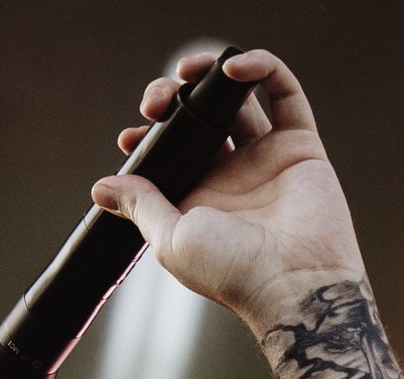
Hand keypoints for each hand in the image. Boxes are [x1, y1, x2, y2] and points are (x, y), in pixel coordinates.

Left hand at [90, 49, 369, 332]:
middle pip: (201, 118)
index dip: (149, 135)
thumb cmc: (232, 272)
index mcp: (199, 199)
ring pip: (239, 98)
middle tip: (156, 101)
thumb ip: (142, 206)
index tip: (131, 135)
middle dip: (174, 98)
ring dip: (213, 74)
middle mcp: (232, 176)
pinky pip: (285, 93)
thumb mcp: (172, 240)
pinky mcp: (301, 147)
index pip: (170, 153)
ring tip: (190, 70)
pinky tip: (233, 67)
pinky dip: (262, 68)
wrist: (294, 285)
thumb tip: (101, 187)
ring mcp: (267, 159)